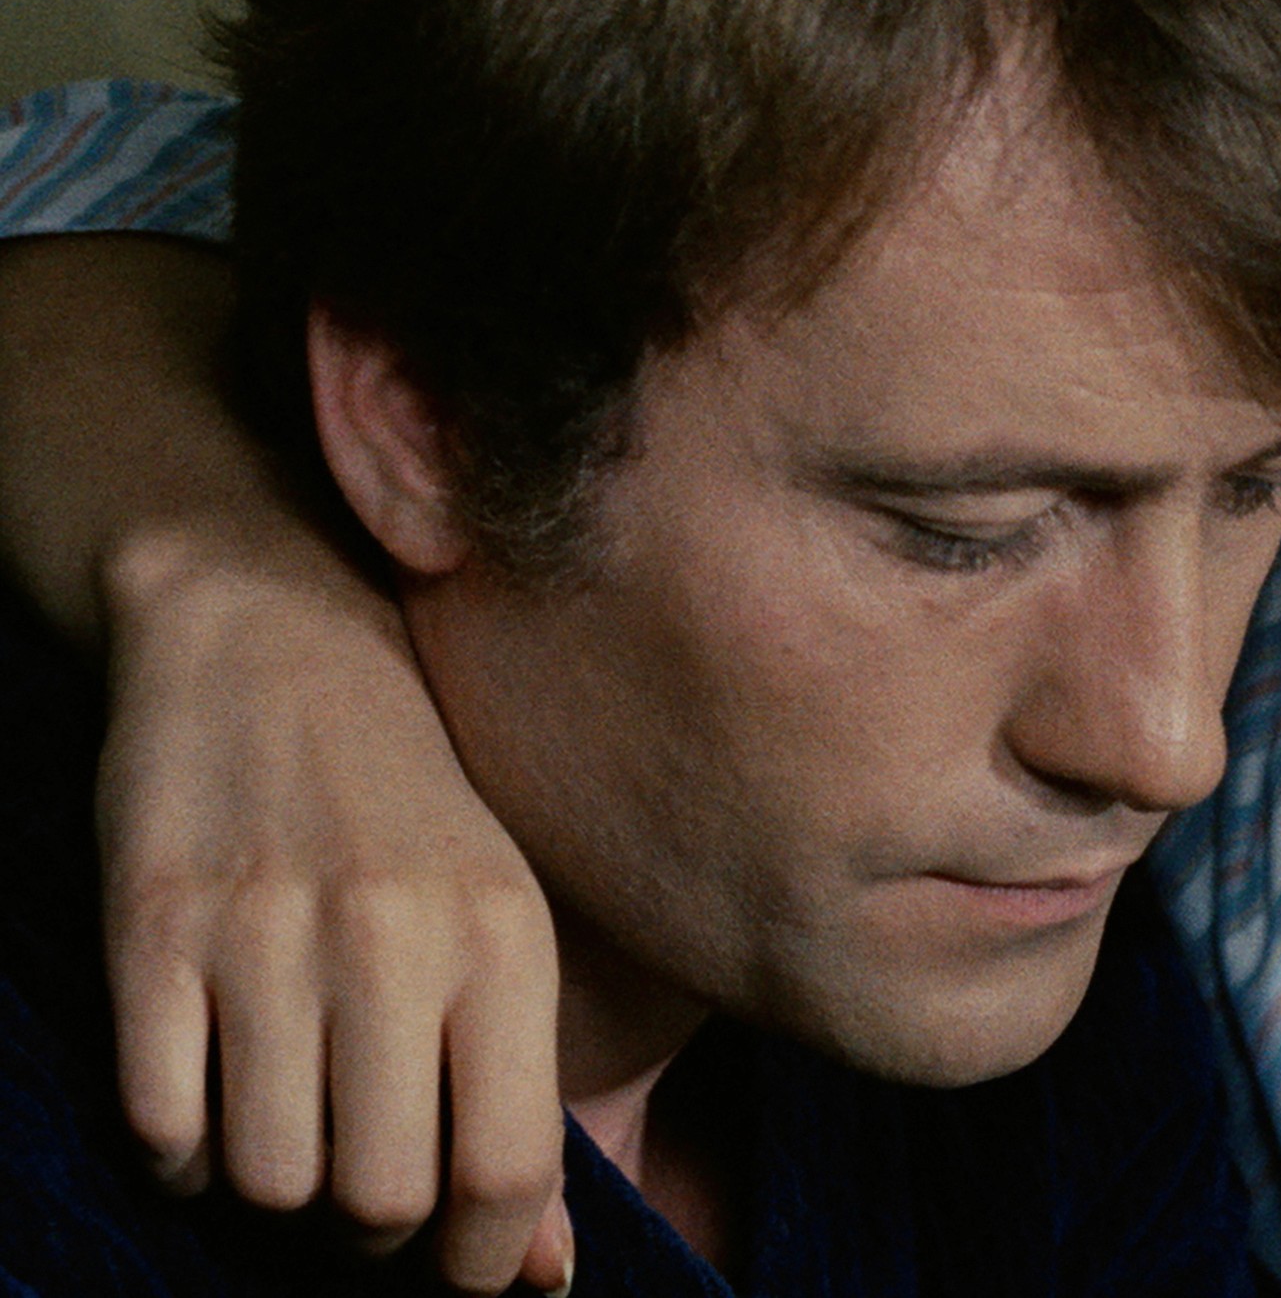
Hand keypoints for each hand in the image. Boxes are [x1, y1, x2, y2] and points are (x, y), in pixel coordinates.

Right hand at [96, 514, 572, 1293]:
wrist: (274, 633)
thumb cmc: (414, 802)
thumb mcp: (503, 921)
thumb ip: (525, 1094)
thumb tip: (542, 1281)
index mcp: (502, 939)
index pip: (508, 1167)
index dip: (488, 1260)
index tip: (472, 1275)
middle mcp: (391, 939)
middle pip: (382, 1196)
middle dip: (376, 1236)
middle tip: (370, 1198)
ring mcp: (264, 934)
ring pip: (266, 1176)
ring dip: (277, 1195)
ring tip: (295, 1141)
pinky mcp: (151, 930)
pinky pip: (160, 1123)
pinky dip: (181, 1156)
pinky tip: (208, 1110)